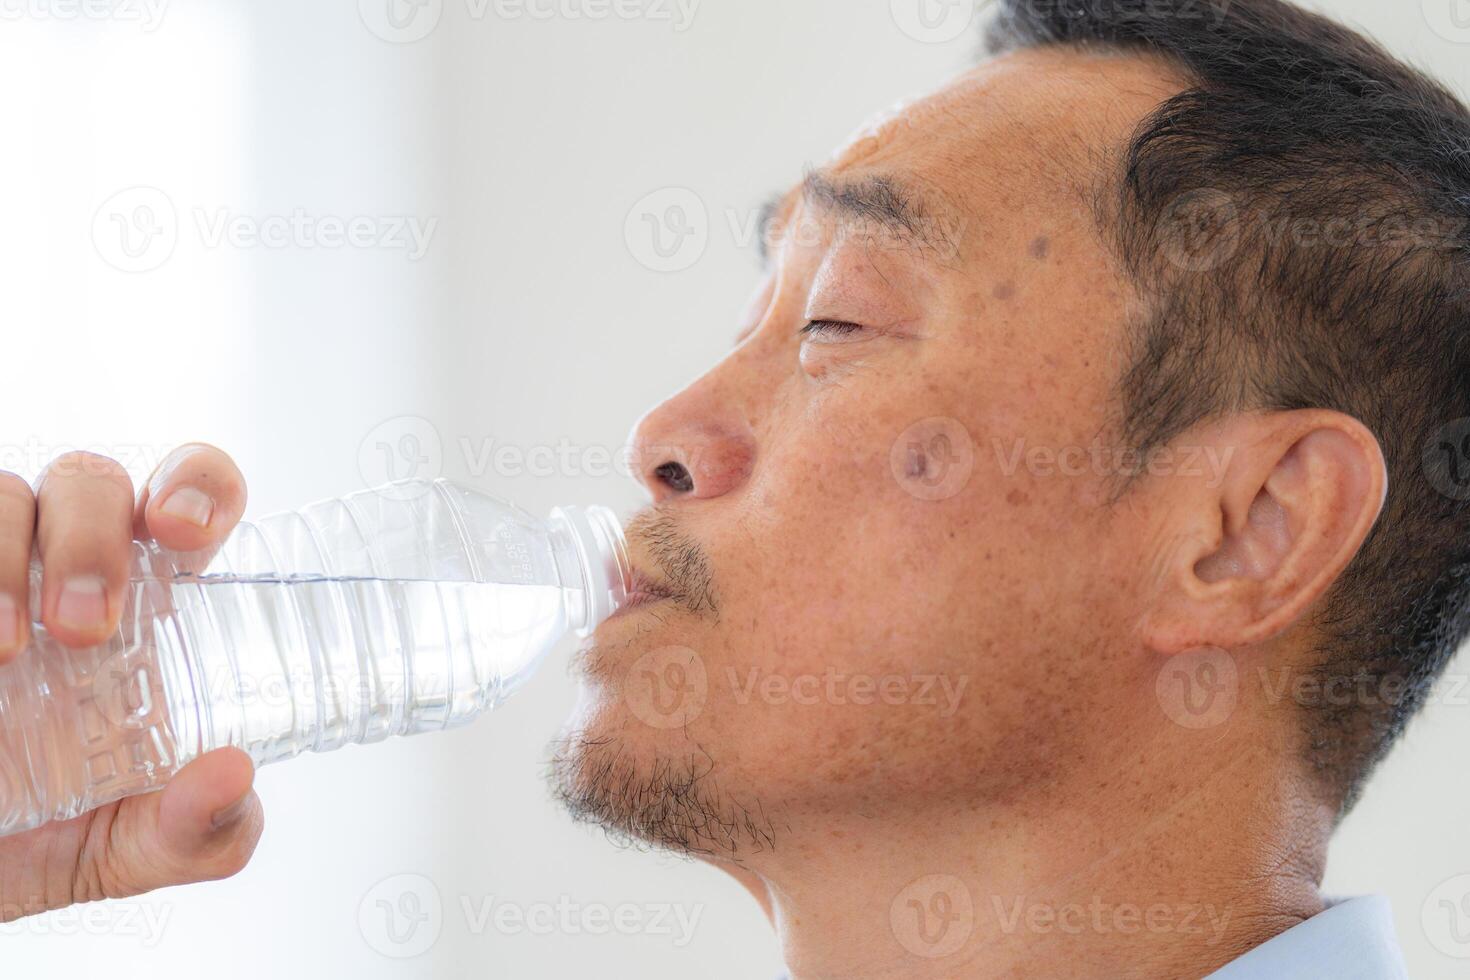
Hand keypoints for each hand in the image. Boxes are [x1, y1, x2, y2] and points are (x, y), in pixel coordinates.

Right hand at [0, 444, 263, 921]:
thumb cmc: (42, 837)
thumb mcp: (131, 849)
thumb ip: (200, 829)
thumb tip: (234, 773)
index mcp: (150, 604)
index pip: (190, 497)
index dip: (196, 484)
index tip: (183, 531)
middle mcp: (67, 569)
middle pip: (91, 482)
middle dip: (91, 537)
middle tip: (84, 630)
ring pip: (3, 492)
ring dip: (3, 557)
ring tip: (7, 651)